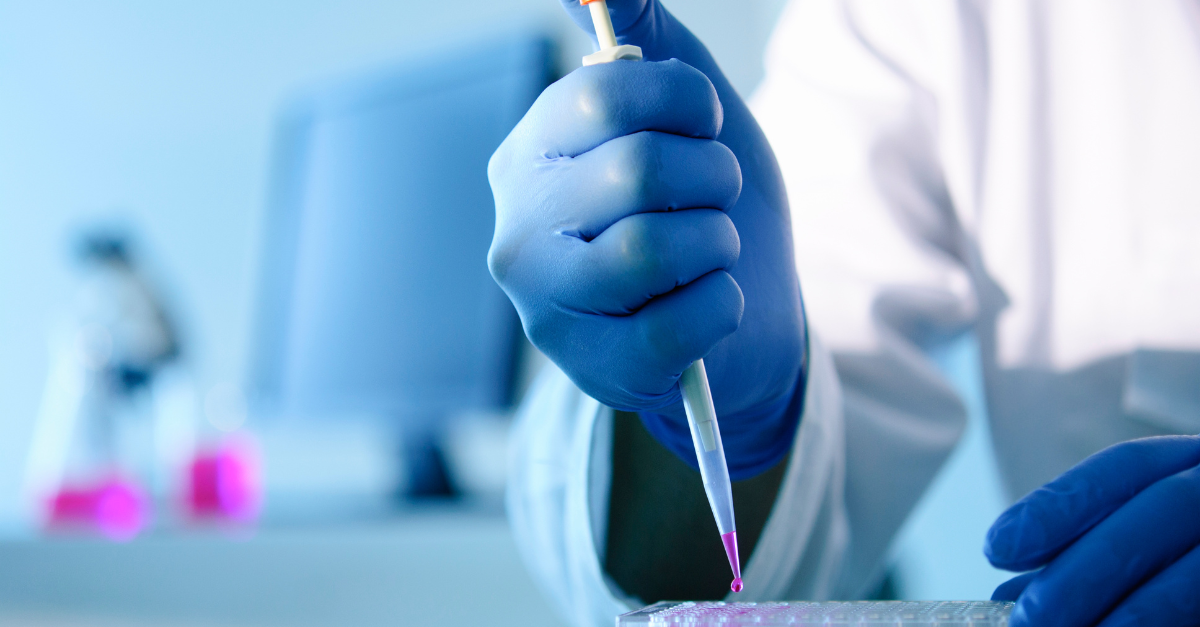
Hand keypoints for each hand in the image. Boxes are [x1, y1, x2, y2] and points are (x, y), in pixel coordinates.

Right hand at [488, 0, 805, 477]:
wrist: (741, 310)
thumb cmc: (703, 202)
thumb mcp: (678, 106)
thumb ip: (636, 27)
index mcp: (532, 151)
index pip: (603, 93)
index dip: (686, 103)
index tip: (705, 124)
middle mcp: (520, 227)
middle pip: (636, 169)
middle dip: (711, 177)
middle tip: (714, 196)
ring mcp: (547, 307)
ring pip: (653, 249)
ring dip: (718, 240)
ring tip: (712, 249)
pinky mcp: (594, 369)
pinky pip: (679, 324)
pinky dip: (725, 304)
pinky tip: (712, 303)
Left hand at [986, 435, 1199, 625]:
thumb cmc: (1182, 553)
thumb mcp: (1140, 541)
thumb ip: (1082, 559)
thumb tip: (1009, 599)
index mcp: (1196, 465)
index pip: (1126, 469)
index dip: (1060, 505)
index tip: (997, 547)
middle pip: (1161, 512)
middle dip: (1088, 569)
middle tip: (1029, 620)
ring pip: (1197, 576)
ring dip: (1135, 613)